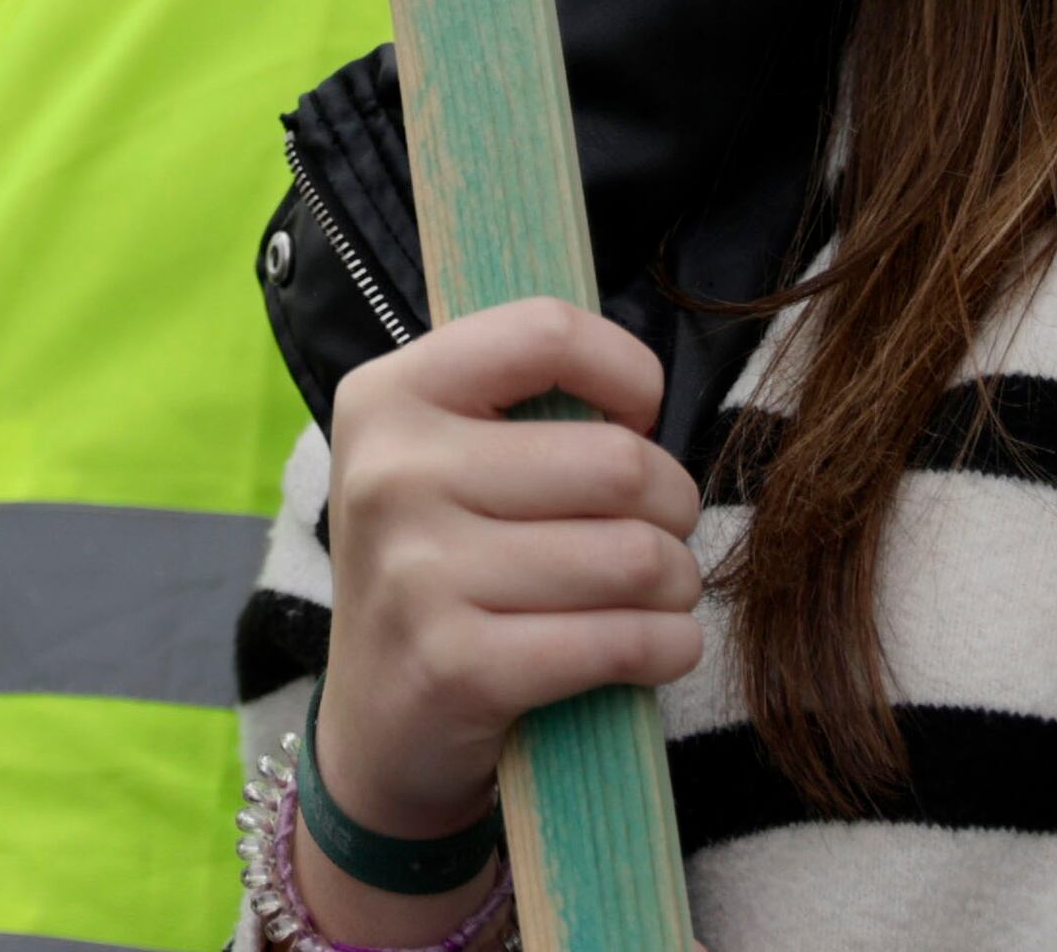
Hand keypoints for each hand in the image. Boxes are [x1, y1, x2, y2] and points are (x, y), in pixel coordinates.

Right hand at [307, 297, 701, 915]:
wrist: (377, 724)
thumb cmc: (440, 568)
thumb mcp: (441, 460)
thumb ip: (522, 406)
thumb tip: (640, 394)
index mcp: (388, 397)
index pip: (546, 332)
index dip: (626, 373)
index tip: (634, 420)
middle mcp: (391, 473)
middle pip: (618, 461)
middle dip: (675, 503)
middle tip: (663, 530)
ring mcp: (418, 573)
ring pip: (635, 557)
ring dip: (678, 583)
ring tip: (661, 592)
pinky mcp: (458, 668)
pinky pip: (621, 641)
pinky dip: (668, 646)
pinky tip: (659, 646)